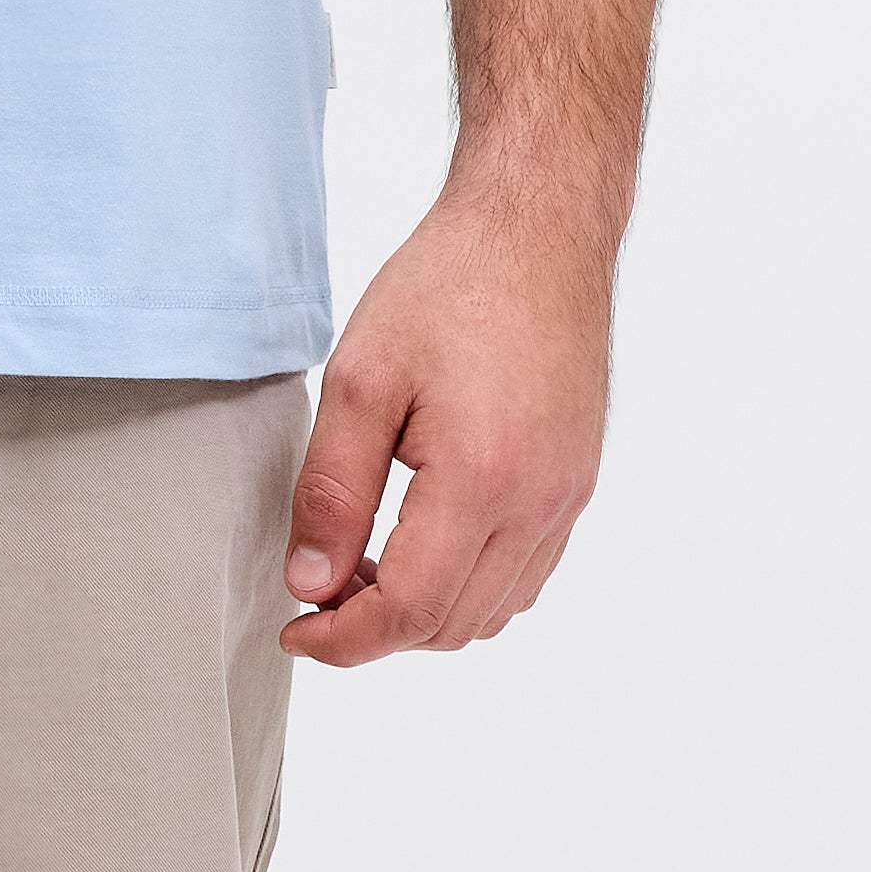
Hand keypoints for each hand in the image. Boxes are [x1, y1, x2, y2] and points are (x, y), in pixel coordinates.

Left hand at [280, 192, 612, 667]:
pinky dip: (469, 586)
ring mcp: (566, 497)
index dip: (342, 639)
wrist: (536, 232)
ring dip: (424, 612)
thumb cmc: (448, 287)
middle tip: (318, 588)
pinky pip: (524, 575)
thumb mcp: (359, 381)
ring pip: (492, 612)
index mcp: (482, 479)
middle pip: (450, 626)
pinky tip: (422, 543)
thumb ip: (330, 492)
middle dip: (376, 630)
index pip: (408, 609)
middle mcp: (539, 502)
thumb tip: (311, 583)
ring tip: (364, 564)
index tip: (294, 627)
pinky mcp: (576, 484)